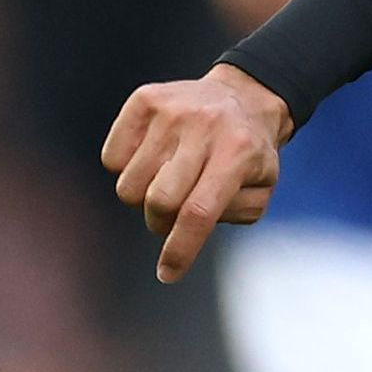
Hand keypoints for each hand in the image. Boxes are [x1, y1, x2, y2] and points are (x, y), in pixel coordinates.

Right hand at [101, 65, 290, 283]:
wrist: (243, 97)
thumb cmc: (249, 155)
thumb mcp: (260, 189)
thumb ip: (232, 215)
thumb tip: (188, 230)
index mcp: (238, 153)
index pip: (199, 212)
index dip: (180, 249)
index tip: (167, 274)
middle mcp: (203, 127)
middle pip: (159, 201)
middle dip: (160, 223)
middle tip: (171, 217)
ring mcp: (171, 110)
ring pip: (129, 184)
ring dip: (142, 197)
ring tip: (166, 181)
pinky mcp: (144, 99)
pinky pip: (111, 159)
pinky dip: (125, 170)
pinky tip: (152, 159)